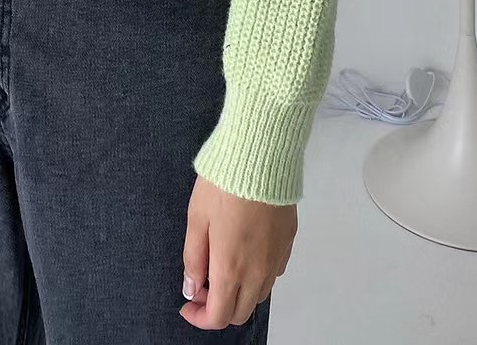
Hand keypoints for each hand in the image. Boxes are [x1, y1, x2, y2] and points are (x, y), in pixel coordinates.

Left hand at [179, 175, 296, 329]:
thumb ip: (193, 259)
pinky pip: (273, 273)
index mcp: (231, 269)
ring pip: (258, 295)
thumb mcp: (196, 218)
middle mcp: (258, 272)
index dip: (200, 318)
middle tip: (203, 284)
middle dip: (219, 309)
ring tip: (222, 266)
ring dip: (239, 293)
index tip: (188, 304)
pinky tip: (245, 251)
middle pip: (241, 313)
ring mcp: (277, 259)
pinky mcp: (288, 243)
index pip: (219, 316)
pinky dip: (257, 275)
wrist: (260, 157)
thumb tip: (192, 289)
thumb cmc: (223, 185)